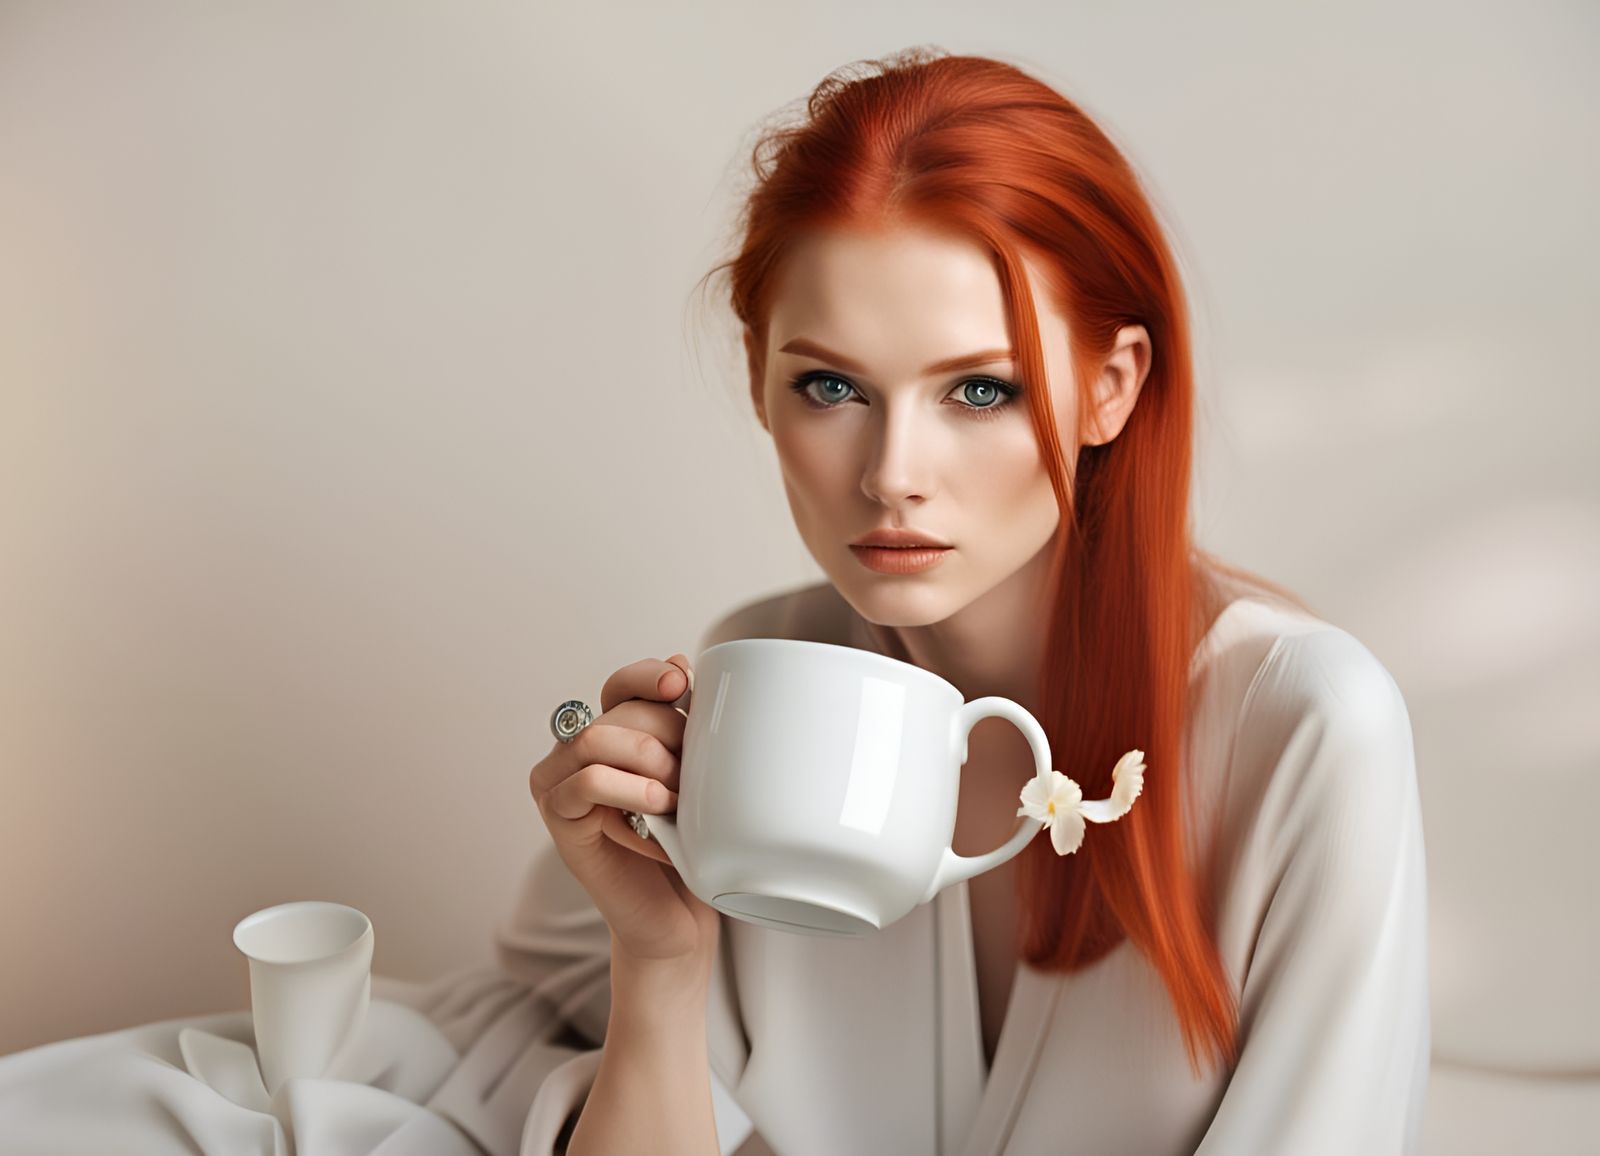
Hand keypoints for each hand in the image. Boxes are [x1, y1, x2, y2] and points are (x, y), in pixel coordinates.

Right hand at [529, 653, 719, 968]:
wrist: (679, 918)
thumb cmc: (689, 848)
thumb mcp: (694, 776)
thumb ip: (680, 725)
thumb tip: (677, 661)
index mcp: (609, 736)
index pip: (619, 684)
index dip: (647, 676)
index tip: (681, 683)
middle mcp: (575, 754)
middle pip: (617, 711)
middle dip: (665, 733)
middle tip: (692, 774)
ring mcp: (559, 785)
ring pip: (597, 739)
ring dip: (649, 761)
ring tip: (678, 797)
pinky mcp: (559, 821)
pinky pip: (586, 782)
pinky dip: (630, 788)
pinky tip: (659, 808)